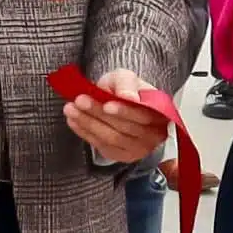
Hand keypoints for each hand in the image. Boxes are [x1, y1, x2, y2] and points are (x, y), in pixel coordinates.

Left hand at [60, 69, 175, 166]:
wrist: (118, 101)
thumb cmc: (125, 89)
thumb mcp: (125, 77)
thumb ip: (126, 83)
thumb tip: (129, 96)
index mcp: (161, 114)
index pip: (144, 115)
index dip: (125, 111)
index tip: (107, 104)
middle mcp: (154, 135)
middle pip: (125, 128)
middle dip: (99, 113)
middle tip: (80, 100)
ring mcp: (138, 148)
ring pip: (111, 138)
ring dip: (88, 123)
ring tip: (71, 109)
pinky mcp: (121, 155)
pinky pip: (102, 146)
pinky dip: (85, 132)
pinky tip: (73, 120)